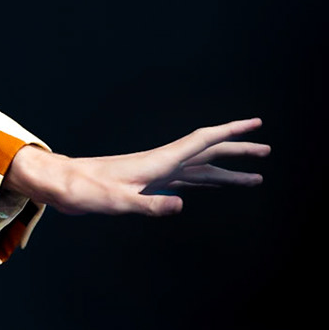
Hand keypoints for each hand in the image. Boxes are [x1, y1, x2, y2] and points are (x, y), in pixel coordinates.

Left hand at [2, 118, 267, 216]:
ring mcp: (156, 172)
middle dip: (238, 150)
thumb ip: (148, 204)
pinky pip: (187, 180)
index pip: (201, 141)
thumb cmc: (85, 191)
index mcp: (158, 162)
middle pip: (208, 152)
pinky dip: (207, 181)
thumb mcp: (117, 201)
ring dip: (227, 170)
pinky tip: (215, 186)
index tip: (255, 124)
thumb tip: (182, 205)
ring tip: (255, 177)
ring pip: (201, 168)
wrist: (61, 185)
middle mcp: (161, 162)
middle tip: (267, 149)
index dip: (230, 132)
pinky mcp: (149, 183)